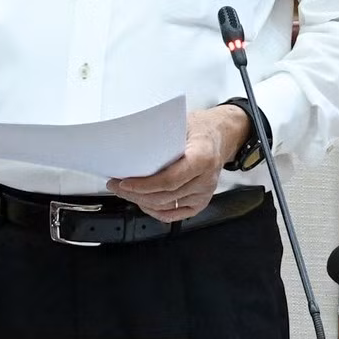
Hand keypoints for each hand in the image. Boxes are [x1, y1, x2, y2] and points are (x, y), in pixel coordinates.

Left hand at [107, 104, 251, 222]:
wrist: (221, 135)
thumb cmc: (202, 128)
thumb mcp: (183, 123)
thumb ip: (162, 135)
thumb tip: (133, 140)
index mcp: (202, 157)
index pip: (170, 180)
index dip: (144, 185)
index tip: (124, 182)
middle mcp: (205, 179)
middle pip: (164, 196)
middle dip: (135, 193)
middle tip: (116, 186)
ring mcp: (204, 193)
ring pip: (166, 206)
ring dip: (141, 202)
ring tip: (125, 192)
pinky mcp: (201, 202)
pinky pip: (175, 215)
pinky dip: (156, 211)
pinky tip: (143, 203)